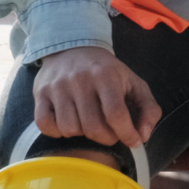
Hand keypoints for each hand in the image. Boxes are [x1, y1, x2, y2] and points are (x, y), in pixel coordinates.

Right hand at [33, 46, 160, 148]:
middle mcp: (81, 80)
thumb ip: (147, 107)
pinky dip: (58, 131)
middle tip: (111, 133)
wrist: (73, 47)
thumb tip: (143, 136)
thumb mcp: (133, 82)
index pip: (115, 113)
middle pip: (93, 126)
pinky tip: (68, 121)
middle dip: (106, 137)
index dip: (126, 133)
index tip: (133, 141)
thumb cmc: (106, 71)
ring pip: (70, 129)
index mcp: (106, 75)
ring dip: (82, 133)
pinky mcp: (40, 94)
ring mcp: (58, 87)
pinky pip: (46, 126)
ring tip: (89, 121)